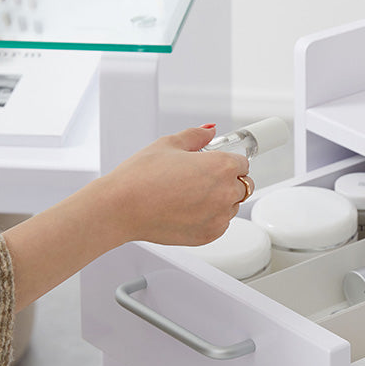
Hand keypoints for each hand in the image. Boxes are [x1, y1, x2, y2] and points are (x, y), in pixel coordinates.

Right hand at [99, 126, 251, 246]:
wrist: (121, 208)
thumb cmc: (140, 177)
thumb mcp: (169, 144)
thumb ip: (196, 135)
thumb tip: (209, 130)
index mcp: (221, 166)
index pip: (243, 163)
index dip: (228, 161)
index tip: (216, 164)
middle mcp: (225, 193)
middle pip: (242, 186)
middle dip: (227, 181)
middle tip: (201, 179)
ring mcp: (219, 217)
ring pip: (232, 206)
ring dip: (220, 200)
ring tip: (189, 195)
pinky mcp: (209, 235)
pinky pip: (220, 223)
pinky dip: (210, 217)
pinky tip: (187, 209)